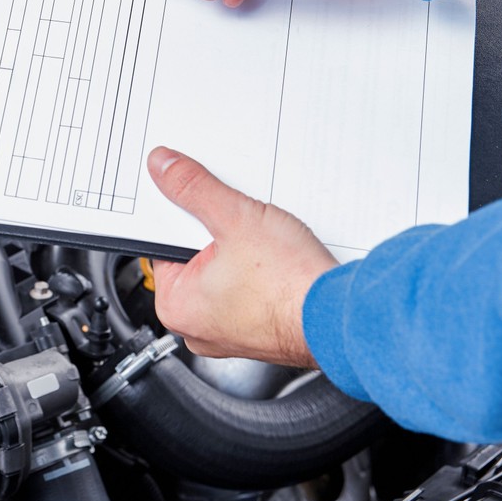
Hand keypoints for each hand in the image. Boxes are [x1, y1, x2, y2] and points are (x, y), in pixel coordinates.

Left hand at [146, 147, 337, 366]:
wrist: (339, 317)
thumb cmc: (289, 287)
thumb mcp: (234, 218)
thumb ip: (193, 188)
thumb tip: (164, 168)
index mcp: (175, 304)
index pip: (162, 244)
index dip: (180, 215)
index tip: (195, 200)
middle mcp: (196, 325)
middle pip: (194, 258)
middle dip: (215, 234)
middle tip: (240, 225)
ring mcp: (229, 332)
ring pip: (224, 274)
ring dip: (240, 251)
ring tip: (264, 247)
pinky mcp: (259, 331)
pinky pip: (247, 291)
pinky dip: (258, 273)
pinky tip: (277, 264)